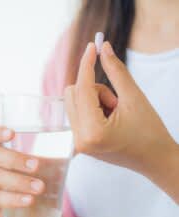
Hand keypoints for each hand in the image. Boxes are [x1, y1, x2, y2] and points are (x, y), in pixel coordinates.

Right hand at [0, 125, 44, 216]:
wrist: (33, 210)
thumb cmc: (36, 180)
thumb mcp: (44, 163)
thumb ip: (53, 151)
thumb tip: (74, 140)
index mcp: (0, 149)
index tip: (11, 133)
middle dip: (15, 158)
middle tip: (36, 165)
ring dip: (19, 181)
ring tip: (40, 187)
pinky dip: (13, 198)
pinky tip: (29, 200)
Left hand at [65, 41, 177, 179]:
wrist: (155, 161)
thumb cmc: (150, 132)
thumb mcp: (134, 98)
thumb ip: (116, 71)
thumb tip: (104, 48)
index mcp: (92, 131)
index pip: (83, 88)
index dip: (87, 64)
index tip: (93, 45)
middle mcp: (78, 139)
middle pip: (73, 93)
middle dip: (95, 90)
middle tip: (116, 102)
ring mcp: (77, 142)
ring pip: (75, 101)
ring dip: (94, 99)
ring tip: (116, 113)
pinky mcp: (79, 142)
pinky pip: (78, 112)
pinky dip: (92, 107)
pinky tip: (110, 120)